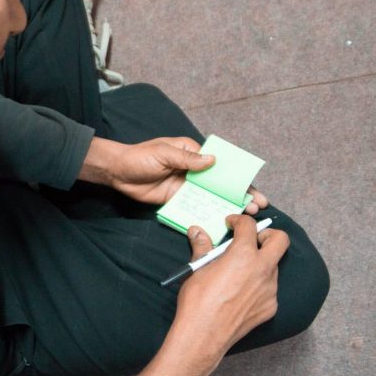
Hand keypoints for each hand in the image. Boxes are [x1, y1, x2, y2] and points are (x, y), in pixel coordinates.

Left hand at [79, 136, 268, 210]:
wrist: (118, 172)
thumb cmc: (140, 157)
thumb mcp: (164, 153)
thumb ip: (188, 159)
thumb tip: (213, 161)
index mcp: (193, 153)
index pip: (221, 164)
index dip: (238, 175)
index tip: (253, 186)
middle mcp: (194, 170)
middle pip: (221, 183)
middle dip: (240, 194)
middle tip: (257, 206)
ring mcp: (187, 186)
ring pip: (212, 197)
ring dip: (229, 205)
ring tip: (246, 216)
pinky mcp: (178, 200)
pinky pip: (196, 207)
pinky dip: (209, 213)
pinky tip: (222, 222)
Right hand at [124, 214, 287, 375]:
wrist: (203, 335)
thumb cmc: (197, 300)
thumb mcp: (197, 269)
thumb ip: (202, 247)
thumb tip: (197, 232)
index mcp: (243, 255)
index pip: (250, 226)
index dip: (239, 221)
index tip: (231, 225)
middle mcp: (262, 269)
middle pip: (280, 240)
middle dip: (267, 235)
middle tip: (250, 240)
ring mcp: (270, 290)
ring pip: (273, 266)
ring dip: (260, 262)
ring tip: (239, 271)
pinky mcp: (270, 307)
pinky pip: (269, 289)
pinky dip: (258, 284)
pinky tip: (241, 293)